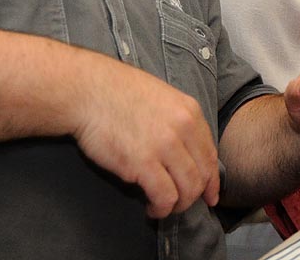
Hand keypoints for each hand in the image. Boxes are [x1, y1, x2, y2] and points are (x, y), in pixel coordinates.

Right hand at [72, 60, 219, 218]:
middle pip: (202, 175)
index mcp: (190, 111)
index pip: (210, 154)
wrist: (87, 91)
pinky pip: (165, 196)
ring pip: (188, 189)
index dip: (211, 180)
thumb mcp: (161, 97)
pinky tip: (151, 208)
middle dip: (193, 196)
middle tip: (179, 203)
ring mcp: (164, 146)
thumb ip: (177, 122)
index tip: (209, 195)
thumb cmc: (116, 92)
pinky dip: (161, 209)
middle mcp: (183, 128)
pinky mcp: (142, 163)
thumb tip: (184, 151)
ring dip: (178, 205)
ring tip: (163, 207)